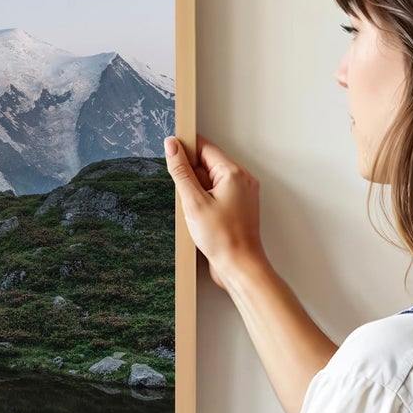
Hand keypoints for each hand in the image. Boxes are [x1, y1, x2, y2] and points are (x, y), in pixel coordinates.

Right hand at [163, 134, 266, 289]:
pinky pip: (217, 194)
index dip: (186, 149)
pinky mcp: (238, 207)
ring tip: (195, 212)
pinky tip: (200, 218)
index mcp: (233, 173)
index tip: (170, 153)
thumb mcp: (193, 202)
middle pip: (208, 164)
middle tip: (185, 197)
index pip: (205, 148)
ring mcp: (242, 194)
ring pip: (211, 181)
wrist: (239, 266)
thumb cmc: (222, 238)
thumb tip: (172, 146)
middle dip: (191, 176)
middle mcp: (242, 180)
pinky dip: (204, 201)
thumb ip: (181, 171)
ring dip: (197, 191)